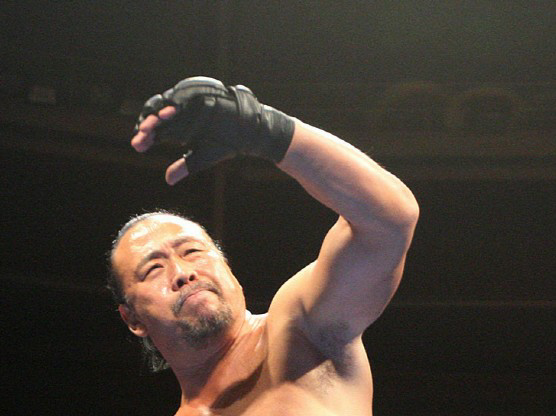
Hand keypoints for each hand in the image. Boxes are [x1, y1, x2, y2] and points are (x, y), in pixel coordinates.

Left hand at [131, 77, 294, 184]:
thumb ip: (185, 166)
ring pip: (165, 104)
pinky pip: (183, 96)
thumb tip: (168, 180)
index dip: (145, 137)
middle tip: (143, 133)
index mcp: (177, 128)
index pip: (155, 131)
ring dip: (158, 112)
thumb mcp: (202, 157)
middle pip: (155, 115)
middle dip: (148, 124)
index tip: (138, 146)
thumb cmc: (225, 143)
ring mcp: (188, 103)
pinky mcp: (199, 94)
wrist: (247, 130)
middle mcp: (180, 114)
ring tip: (152, 123)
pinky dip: (175, 103)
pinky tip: (168, 112)